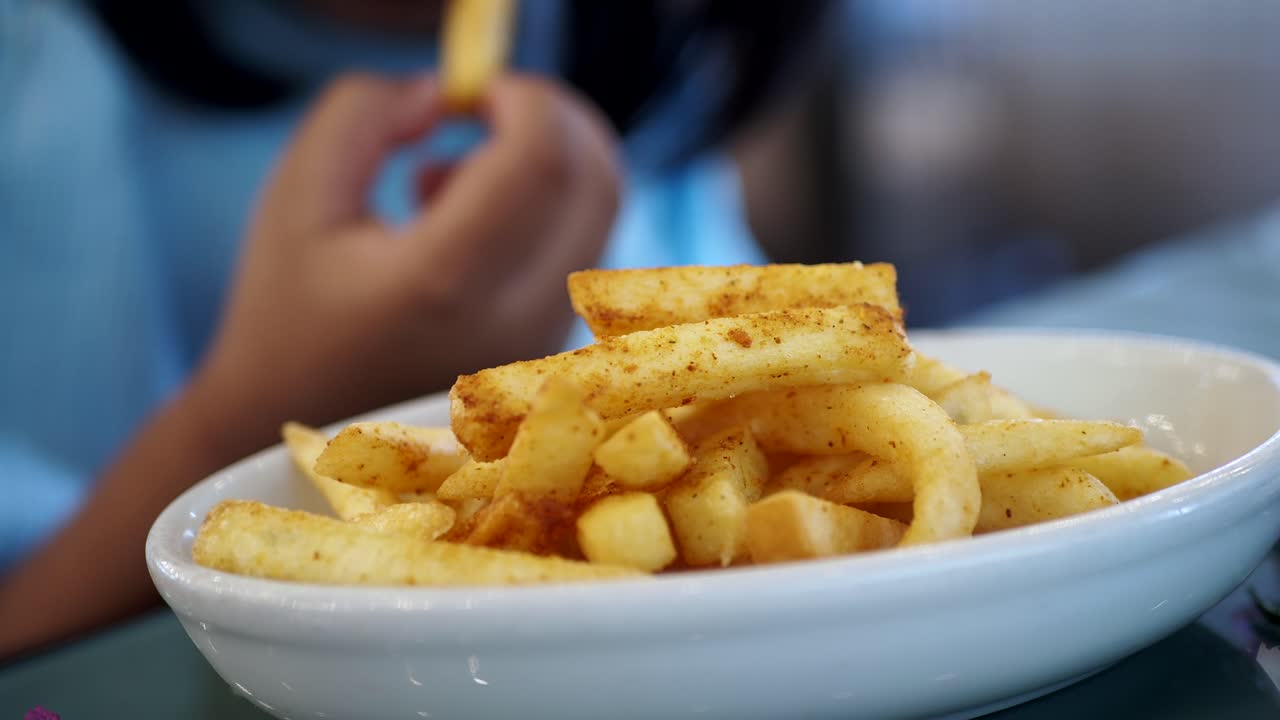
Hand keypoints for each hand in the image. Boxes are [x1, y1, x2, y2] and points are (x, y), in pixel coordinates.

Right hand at [197, 72, 620, 430]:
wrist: (298, 431)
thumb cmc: (289, 312)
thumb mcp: (296, 198)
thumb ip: (360, 115)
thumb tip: (443, 91)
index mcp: (444, 283)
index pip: (542, 161)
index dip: (525, 99)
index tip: (476, 87)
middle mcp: (515, 322)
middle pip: (598, 182)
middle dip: (554, 118)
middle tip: (484, 106)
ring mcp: (545, 344)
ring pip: (598, 214)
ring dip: (543, 163)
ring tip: (436, 185)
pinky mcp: (553, 350)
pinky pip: (581, 248)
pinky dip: (542, 207)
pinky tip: (455, 224)